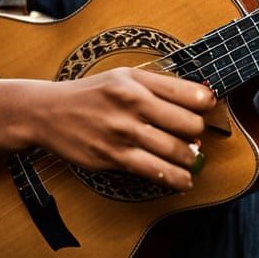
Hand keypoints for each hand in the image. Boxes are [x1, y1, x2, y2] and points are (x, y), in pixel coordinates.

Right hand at [22, 68, 215, 192]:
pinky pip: (152, 171)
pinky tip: (182, 181)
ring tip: (194, 162)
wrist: (48, 112)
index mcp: (136, 81)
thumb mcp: (123, 76)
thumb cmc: (92, 93)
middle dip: (198, 133)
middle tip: (197, 137)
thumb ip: (157, 85)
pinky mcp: (112, 157)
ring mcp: (122, 132)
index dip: (205, 101)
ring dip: (191, 160)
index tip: (210, 106)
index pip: (185, 91)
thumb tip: (196, 102)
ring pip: (174, 150)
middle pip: (187, 123)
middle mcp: (131, 104)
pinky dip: (174, 179)